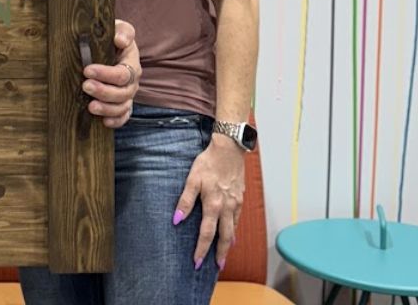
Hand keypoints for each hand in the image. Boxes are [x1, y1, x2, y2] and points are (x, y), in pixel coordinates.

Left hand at [83, 19, 139, 127]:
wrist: (110, 46)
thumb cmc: (112, 37)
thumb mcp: (119, 28)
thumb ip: (123, 31)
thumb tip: (120, 40)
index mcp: (131, 63)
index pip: (122, 73)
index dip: (106, 74)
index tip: (87, 70)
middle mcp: (132, 81)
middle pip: (122, 93)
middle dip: (103, 91)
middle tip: (85, 86)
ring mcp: (128, 94)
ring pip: (122, 107)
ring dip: (107, 109)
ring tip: (90, 106)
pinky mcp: (122, 104)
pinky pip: (123, 117)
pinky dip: (116, 121)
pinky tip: (104, 122)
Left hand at [174, 136, 245, 269]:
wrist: (229, 149)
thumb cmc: (208, 162)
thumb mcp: (192, 179)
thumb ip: (185, 200)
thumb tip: (177, 219)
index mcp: (213, 204)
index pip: (206, 233)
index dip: (201, 249)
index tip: (197, 262)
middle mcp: (227, 207)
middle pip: (225, 237)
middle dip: (220, 254)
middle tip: (217, 267)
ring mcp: (236, 203)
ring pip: (233, 229)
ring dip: (228, 244)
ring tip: (223, 255)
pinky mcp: (240, 198)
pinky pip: (237, 219)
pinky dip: (234, 230)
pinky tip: (231, 233)